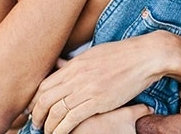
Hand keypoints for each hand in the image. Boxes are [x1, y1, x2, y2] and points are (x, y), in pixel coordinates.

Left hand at [28, 37, 166, 133]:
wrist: (146, 56)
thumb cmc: (123, 54)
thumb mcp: (95, 54)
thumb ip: (77, 64)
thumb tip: (62, 67)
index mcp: (75, 64)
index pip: (44, 85)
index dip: (35, 100)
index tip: (35, 109)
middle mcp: (77, 76)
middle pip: (45, 99)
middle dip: (37, 115)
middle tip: (36, 124)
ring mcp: (87, 88)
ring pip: (56, 111)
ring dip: (48, 126)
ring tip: (47, 132)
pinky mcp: (98, 100)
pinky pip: (71, 119)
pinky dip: (61, 130)